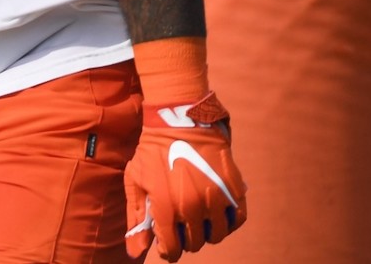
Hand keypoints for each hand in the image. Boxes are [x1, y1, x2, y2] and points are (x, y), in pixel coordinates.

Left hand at [124, 91, 246, 260]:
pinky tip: (215, 212)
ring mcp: (215, 198)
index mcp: (166, 207)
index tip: (167, 243)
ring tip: (196, 217)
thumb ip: (136, 219)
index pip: (172, 249)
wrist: (179, 120)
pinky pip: (236, 220)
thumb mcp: (136, 180)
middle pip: (194, 243)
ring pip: (216, 235)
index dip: (168, 250)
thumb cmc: (153, 151)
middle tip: (179, 224)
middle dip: (184, 238)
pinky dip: (227, 222)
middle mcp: (193, 207)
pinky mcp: (233, 188)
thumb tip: (134, 252)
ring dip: (205, 231)